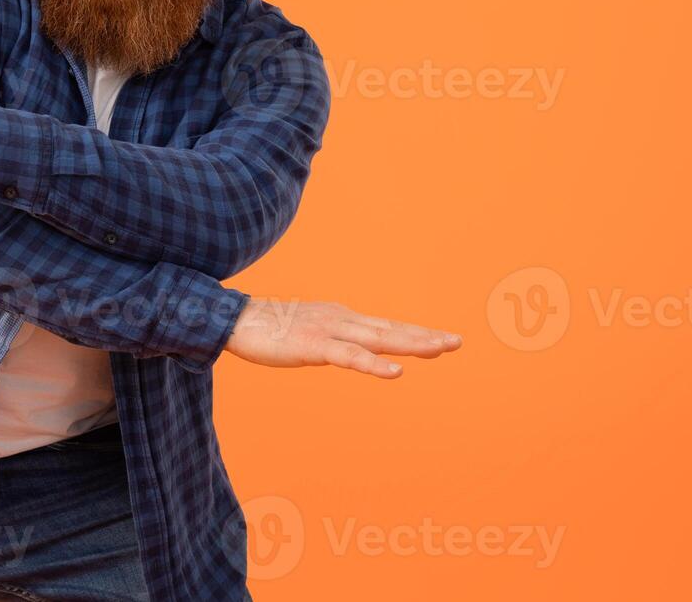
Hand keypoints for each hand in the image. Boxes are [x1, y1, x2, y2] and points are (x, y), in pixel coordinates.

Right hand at [224, 299, 460, 377]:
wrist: (235, 319)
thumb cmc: (268, 328)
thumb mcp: (308, 332)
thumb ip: (331, 340)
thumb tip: (348, 350)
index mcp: (341, 319)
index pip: (385, 326)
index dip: (414, 333)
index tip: (442, 339)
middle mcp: (342, 320)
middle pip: (390, 330)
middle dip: (424, 336)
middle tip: (457, 342)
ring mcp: (329, 331)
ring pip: (378, 339)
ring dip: (411, 344)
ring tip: (440, 349)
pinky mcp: (314, 346)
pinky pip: (350, 357)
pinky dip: (375, 364)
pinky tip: (395, 372)